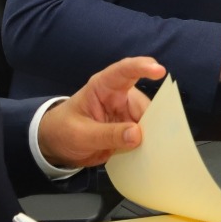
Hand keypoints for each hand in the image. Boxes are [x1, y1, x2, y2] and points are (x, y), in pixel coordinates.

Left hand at [38, 56, 164, 168]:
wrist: (57, 145)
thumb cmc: (64, 130)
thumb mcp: (81, 134)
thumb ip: (107, 134)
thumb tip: (137, 134)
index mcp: (103, 87)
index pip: (124, 71)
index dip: (142, 67)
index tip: (159, 70)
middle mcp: (120, 97)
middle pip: (144, 103)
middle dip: (155, 119)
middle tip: (162, 139)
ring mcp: (126, 114)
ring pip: (149, 121)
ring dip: (154, 135)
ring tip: (159, 150)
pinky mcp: (129, 130)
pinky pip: (145, 135)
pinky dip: (150, 145)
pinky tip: (153, 155)